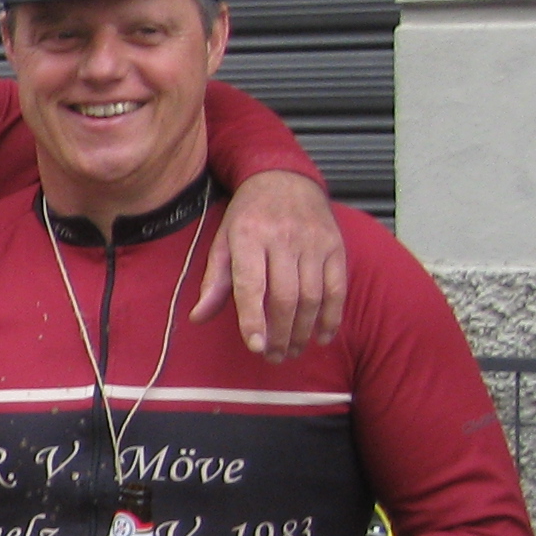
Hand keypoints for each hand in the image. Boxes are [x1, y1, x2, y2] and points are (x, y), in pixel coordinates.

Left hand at [198, 168, 345, 359]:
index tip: (254, 346)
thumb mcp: (222, 241)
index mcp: (248, 237)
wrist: (284, 178)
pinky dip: (332, 316)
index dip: (253, 318)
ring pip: (312, 296)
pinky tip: (322, 337)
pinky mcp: (335, 246)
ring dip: (303, 330)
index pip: (251, 284)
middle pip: (285, 296)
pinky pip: (337, 288)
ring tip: (291, 351)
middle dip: (279, 333)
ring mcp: (313, 242)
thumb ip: (214, 280)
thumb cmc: (248, 216)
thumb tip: (198, 317)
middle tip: (272, 356)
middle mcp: (283, 239)